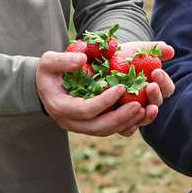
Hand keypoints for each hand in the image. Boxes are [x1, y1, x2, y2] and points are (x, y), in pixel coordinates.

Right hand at [37, 41, 175, 137]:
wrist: (46, 86)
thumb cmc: (48, 72)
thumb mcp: (49, 61)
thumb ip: (62, 60)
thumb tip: (82, 60)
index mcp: (60, 107)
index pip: (85, 110)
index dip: (104, 101)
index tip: (121, 87)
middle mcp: (70, 122)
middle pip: (98, 128)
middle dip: (120, 118)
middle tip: (139, 106)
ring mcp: (81, 127)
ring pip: (106, 131)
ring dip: (126, 123)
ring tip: (145, 110)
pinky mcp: (91, 125)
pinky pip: (110, 130)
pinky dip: (126, 125)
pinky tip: (141, 115)